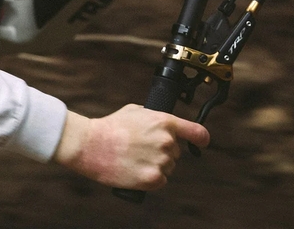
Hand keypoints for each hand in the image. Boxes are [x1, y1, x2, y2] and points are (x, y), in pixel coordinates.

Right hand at [53, 105, 209, 189]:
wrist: (91, 145)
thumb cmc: (111, 127)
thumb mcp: (136, 111)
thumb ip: (155, 117)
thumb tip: (162, 124)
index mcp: (164, 122)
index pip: (196, 132)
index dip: (202, 138)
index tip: (202, 142)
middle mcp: (167, 141)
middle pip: (176, 152)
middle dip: (163, 151)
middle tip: (143, 149)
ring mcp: (160, 161)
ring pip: (168, 167)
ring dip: (157, 165)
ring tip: (136, 159)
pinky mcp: (152, 179)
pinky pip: (161, 181)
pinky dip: (151, 179)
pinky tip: (136, 170)